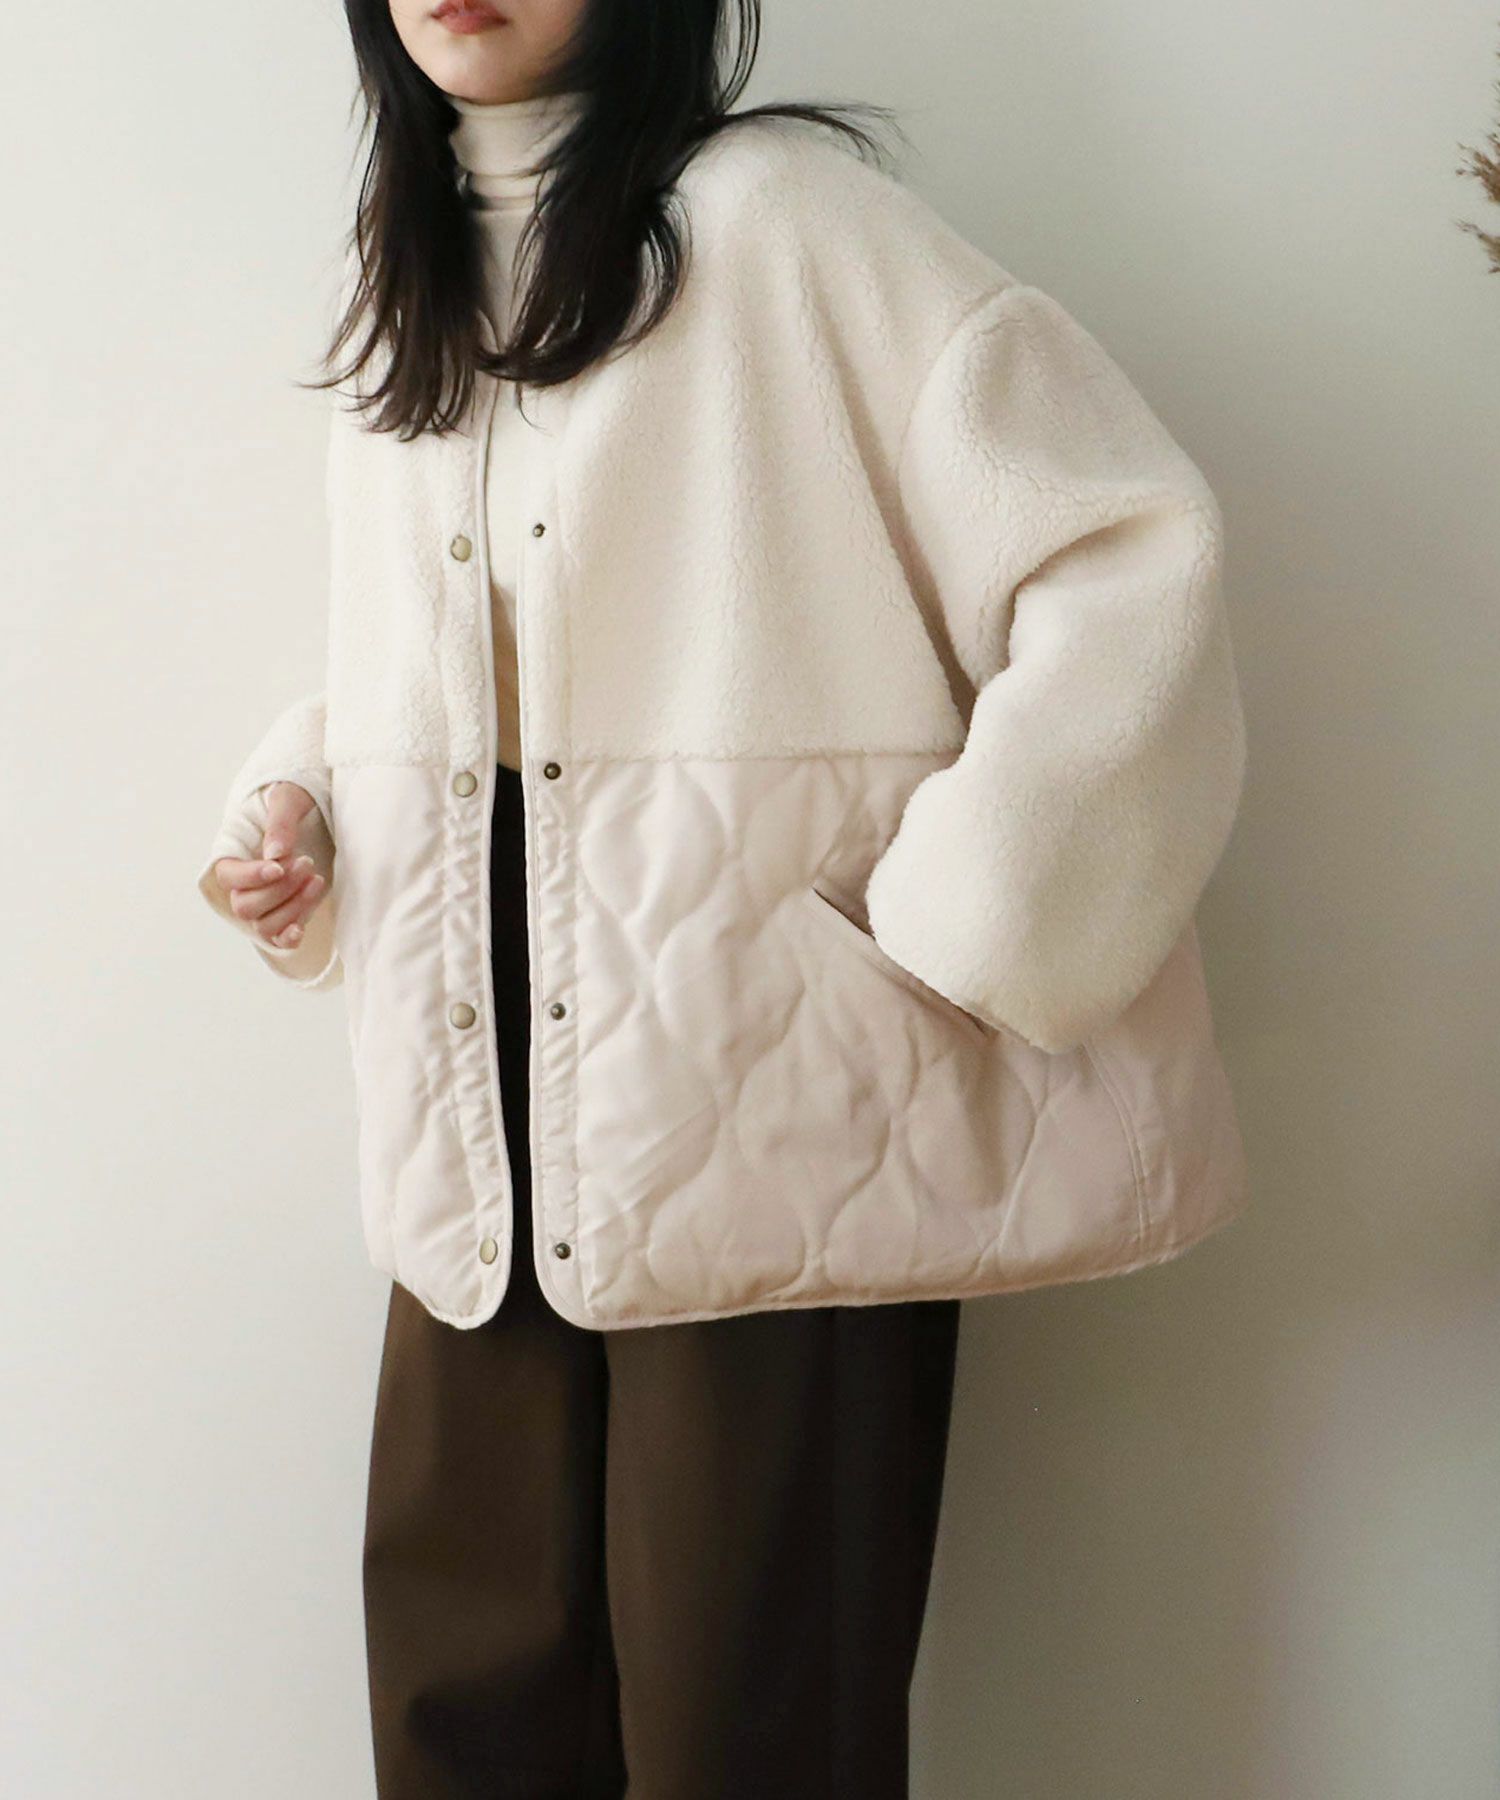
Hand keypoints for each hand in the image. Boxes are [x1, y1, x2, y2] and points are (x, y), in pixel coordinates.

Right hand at [212, 781, 327, 950]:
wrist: (316, 813)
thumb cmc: (296, 800)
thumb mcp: (290, 798)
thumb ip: (281, 822)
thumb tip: (276, 852)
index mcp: (234, 855)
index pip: (229, 875)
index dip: (252, 875)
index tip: (280, 866)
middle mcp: (244, 886)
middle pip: (246, 905)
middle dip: (279, 890)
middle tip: (307, 863)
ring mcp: (264, 905)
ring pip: (264, 925)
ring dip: (292, 908)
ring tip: (318, 880)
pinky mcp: (285, 915)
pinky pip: (278, 939)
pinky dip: (289, 938)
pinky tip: (301, 929)